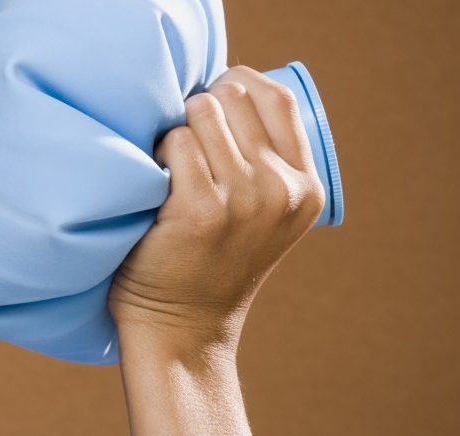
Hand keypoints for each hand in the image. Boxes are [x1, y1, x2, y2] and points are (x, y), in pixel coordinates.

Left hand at [107, 65, 326, 356]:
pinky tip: (153, 182)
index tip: (210, 99)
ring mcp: (243, 199)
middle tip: (182, 143)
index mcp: (306, 186)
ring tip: (170, 167)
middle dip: (200, 108)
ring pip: (201, 114)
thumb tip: (225, 90)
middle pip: (234, 98)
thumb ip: (264, 160)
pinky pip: (174, 143)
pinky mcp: (199, 209)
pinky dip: (156, 153)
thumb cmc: (208, 261)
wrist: (182, 327)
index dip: (237, 84)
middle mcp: (281, 190)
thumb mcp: (262, 212)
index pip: (278, 98)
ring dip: (175, 129)